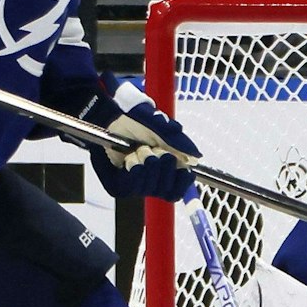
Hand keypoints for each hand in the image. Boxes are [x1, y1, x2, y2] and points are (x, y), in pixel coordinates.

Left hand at [83, 74, 201, 200]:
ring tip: (139, 149)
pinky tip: (130, 158)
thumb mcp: (162, 127)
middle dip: (165, 165)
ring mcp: (132, 186)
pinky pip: (130, 186)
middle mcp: (148, 183)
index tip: (183, 168)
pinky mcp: (116, 186)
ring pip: (150, 188)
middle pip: (167, 191)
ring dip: (148, 163)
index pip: (177, 192)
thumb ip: (179, 143)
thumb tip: (196, 157)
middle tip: (155, 149)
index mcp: (163, 172)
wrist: (110, 114)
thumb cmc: (135, 119)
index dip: (182, 182)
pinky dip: (134, 169)